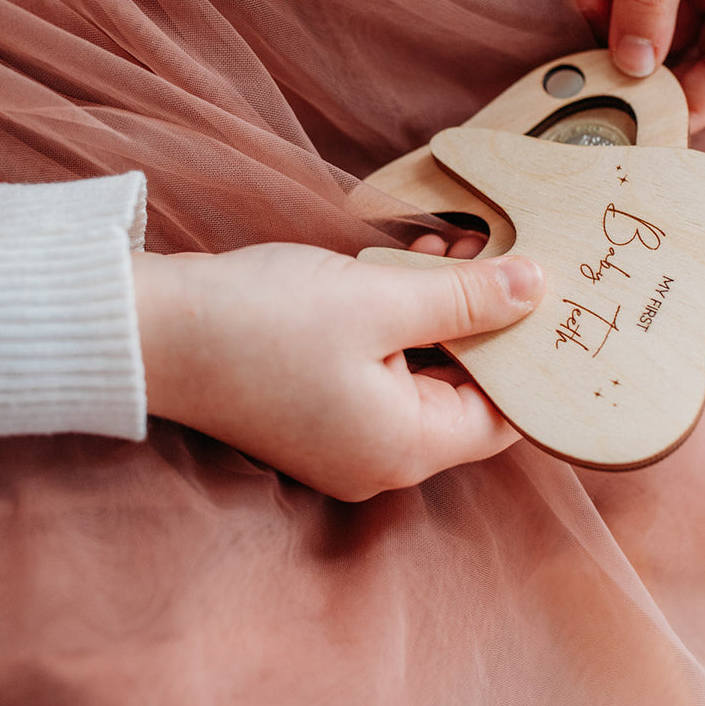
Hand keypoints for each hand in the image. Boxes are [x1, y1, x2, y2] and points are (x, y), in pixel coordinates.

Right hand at [132, 245, 542, 499]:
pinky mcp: (319, 409)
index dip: (533, 355)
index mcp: (406, 448)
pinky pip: (384, 369)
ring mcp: (346, 437)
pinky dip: (401, 322)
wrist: (151, 330)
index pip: (506, 415)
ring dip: (442, 310)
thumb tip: (537, 288)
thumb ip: (468, 297)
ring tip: (449, 247)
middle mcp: (381, 458)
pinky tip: (405, 265)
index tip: (553, 301)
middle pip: (465, 390)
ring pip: (424, 372)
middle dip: (485, 319)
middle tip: (499, 255)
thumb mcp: (381, 299)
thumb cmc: (264, 321)